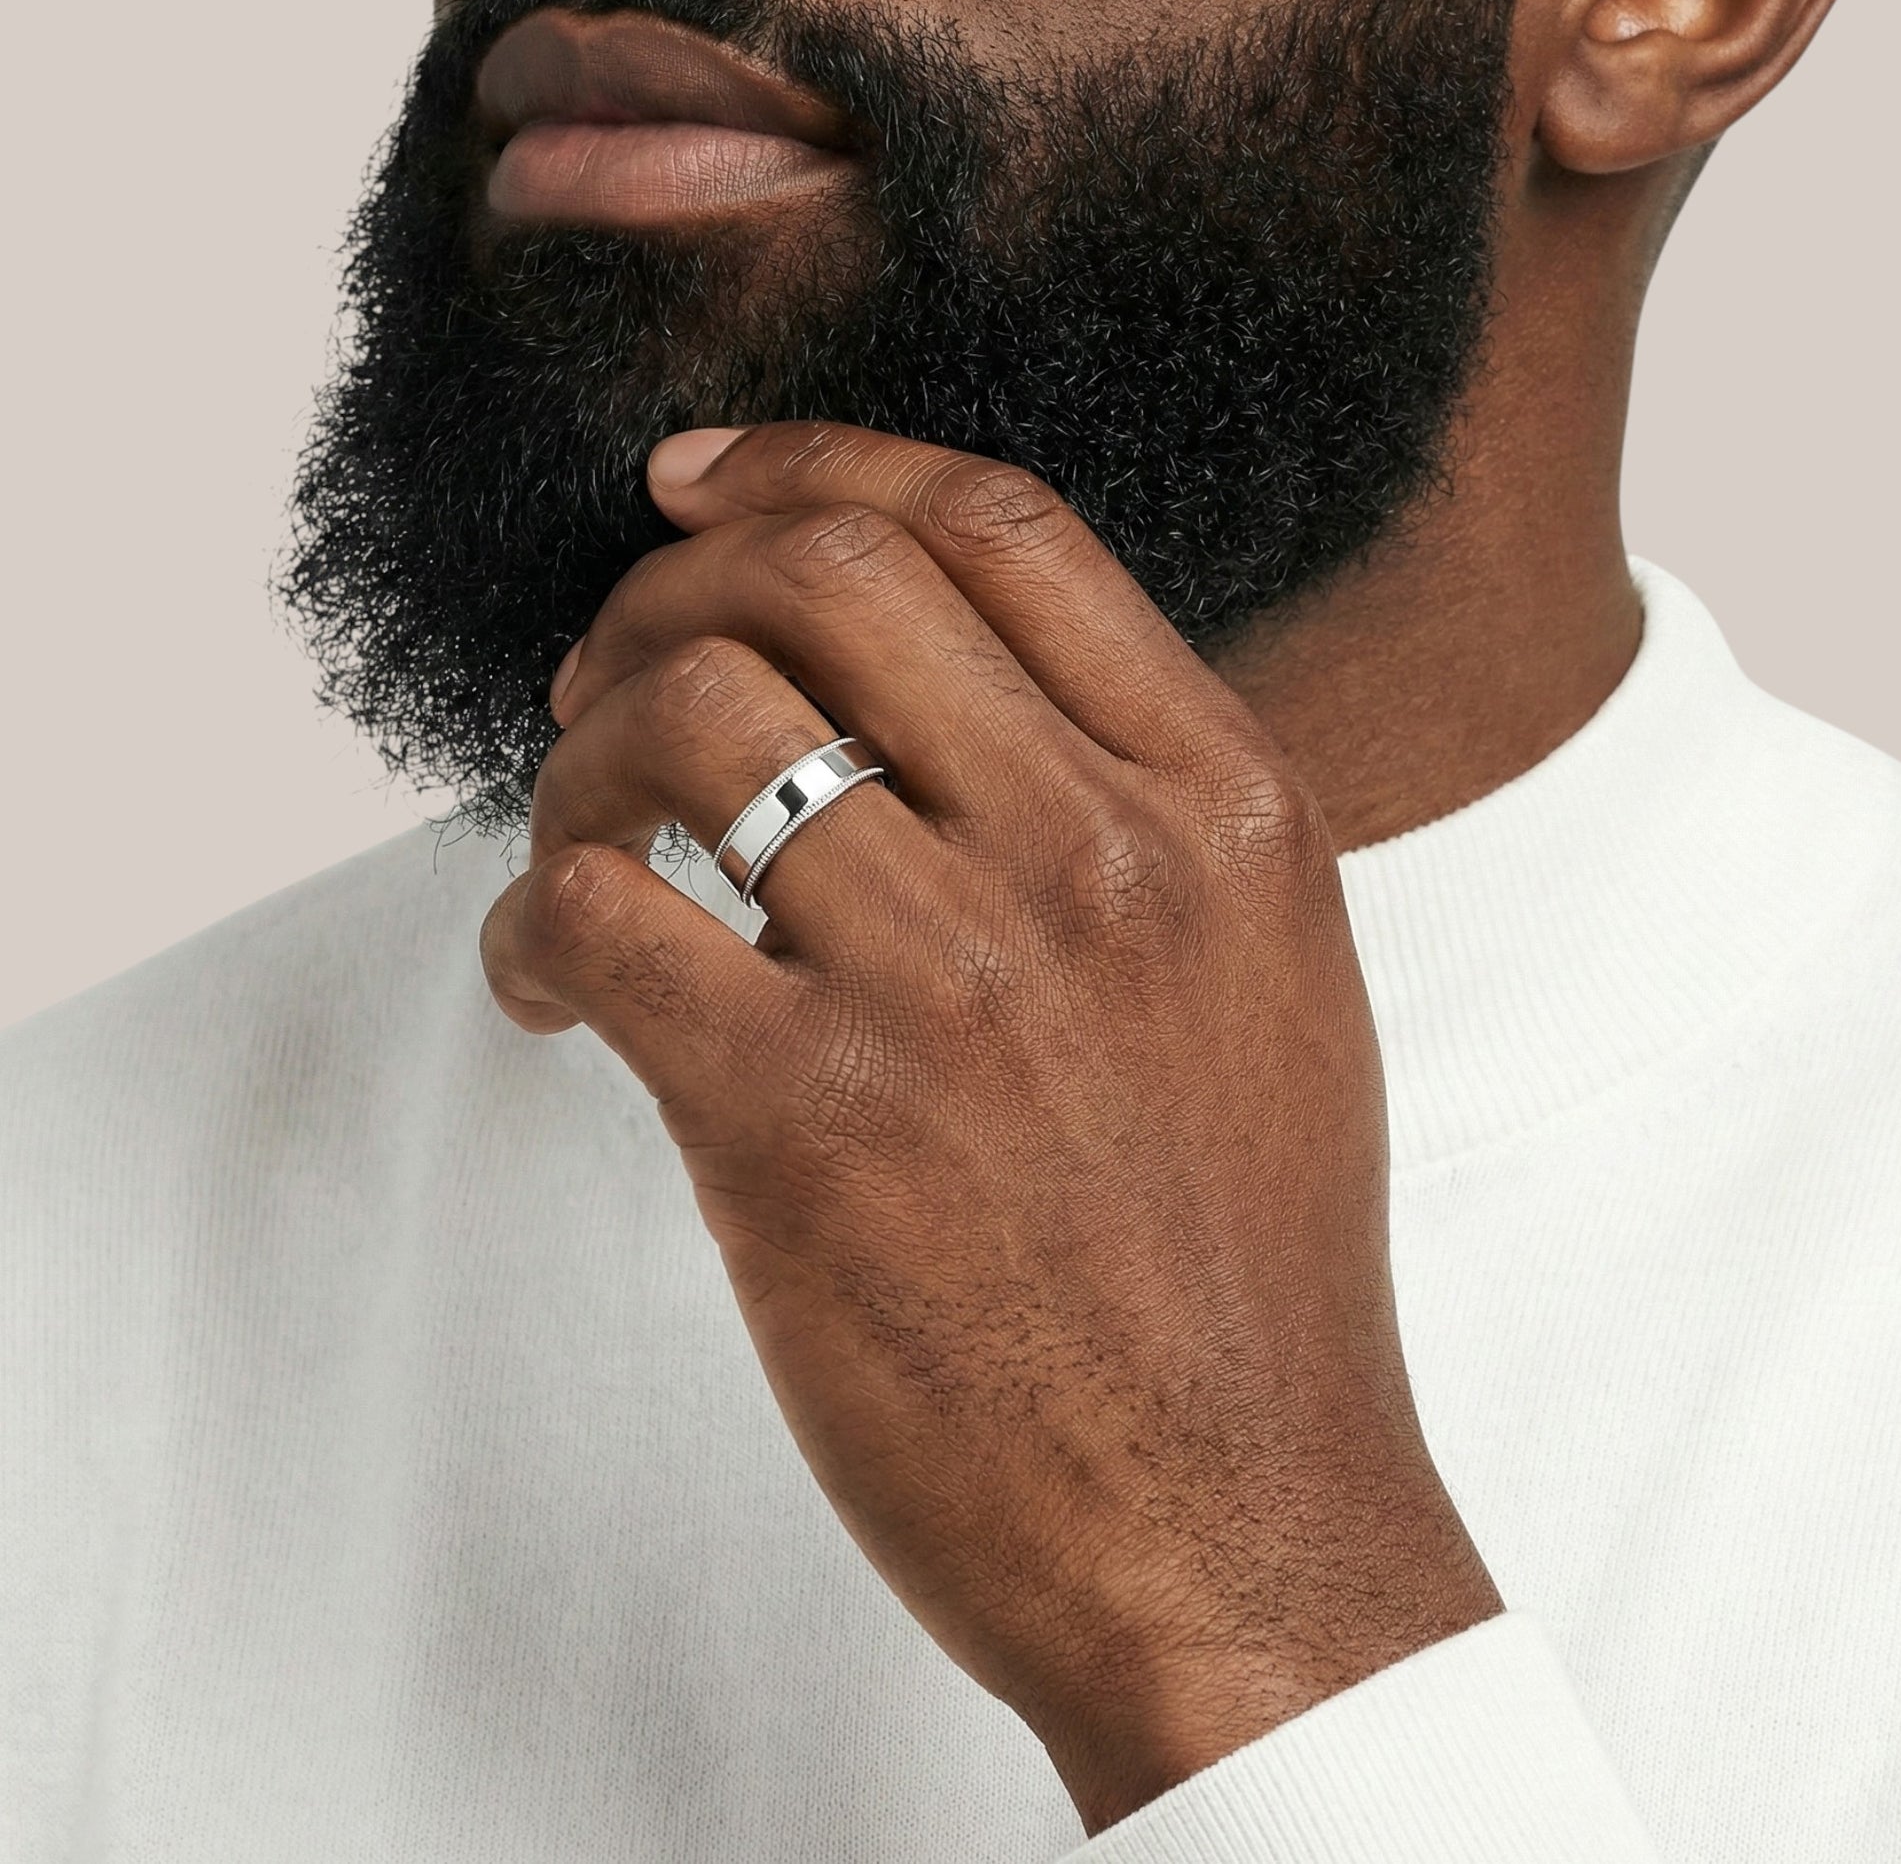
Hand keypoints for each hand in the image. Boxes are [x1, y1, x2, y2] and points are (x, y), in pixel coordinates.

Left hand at [480, 421, 1502, 1834]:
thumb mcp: (1269, 987)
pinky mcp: (808, 1123)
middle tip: (600, 674)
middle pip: (825, 574)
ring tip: (576, 842)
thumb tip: (934, 707)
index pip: (1000, 527)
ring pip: (689, 718)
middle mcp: (1101, 860)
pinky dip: (536, 918)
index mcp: (1225, 811)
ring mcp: (956, 982)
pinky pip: (601, 913)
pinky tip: (556, 986)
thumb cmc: (1244, 1273)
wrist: (1244, 1529)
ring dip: (581, 756)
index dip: (820, 465)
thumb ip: (1140, 817)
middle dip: (667, 588)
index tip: (701, 490)